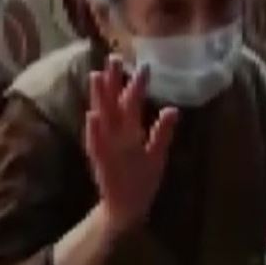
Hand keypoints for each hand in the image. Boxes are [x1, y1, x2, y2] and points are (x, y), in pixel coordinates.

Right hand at [85, 56, 178, 235]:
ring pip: (102, 118)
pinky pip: (96, 144)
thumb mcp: (157, 153)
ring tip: (96, 77)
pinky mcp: (102, 162)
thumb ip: (163, 132)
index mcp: (130, 132)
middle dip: (112, 82)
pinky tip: (92, 116)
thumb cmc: (141, 178)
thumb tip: (173, 109)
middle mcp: (117, 136)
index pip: (131, 103)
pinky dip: (94, 131)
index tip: (143, 63)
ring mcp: (108, 147)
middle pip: (113, 103)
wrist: (127, 207)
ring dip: (98, 98)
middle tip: (113, 57)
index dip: (135, 84)